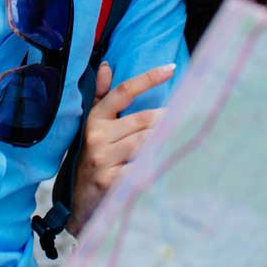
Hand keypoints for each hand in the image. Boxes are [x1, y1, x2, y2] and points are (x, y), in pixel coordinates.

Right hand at [67, 62, 174, 234]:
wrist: (77, 201)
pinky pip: (141, 168)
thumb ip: (102, 95)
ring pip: (145, 142)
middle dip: (167, 117)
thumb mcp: (92, 125)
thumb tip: (107, 66)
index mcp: (95, 118)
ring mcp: (103, 159)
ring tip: (185, 134)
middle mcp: (97, 136)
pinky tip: (170, 160)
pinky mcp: (110, 182)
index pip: (123, 91)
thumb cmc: (91, 156)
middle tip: (189, 113)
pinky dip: (157, 163)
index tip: (170, 68)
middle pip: (143, 119)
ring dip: (166, 138)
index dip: (148, 78)